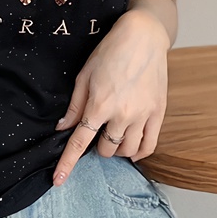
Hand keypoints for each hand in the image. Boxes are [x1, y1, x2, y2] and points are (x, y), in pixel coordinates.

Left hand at [52, 10, 170, 185]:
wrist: (143, 37)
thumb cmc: (109, 52)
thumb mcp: (84, 75)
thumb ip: (74, 106)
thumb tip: (63, 128)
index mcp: (99, 105)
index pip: (79, 143)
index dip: (67, 164)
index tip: (58, 180)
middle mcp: (121, 114)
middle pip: (105, 149)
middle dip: (97, 146)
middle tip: (97, 131)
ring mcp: (142, 115)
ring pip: (126, 151)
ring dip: (116, 150)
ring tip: (113, 137)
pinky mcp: (158, 113)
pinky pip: (150, 145)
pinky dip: (139, 153)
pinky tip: (132, 150)